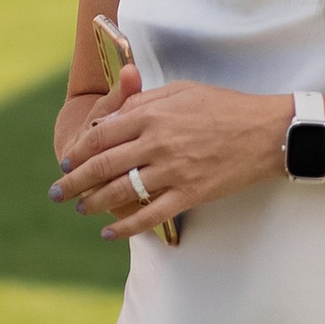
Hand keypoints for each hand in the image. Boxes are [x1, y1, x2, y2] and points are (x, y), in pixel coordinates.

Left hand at [51, 69, 285, 237]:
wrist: (267, 132)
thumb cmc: (224, 106)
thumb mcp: (181, 91)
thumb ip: (143, 101)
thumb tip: (112, 117)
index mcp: (152, 115)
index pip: (101, 136)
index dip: (79, 152)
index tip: (67, 162)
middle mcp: (156, 143)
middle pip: (103, 166)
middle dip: (74, 183)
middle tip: (57, 193)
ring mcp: (172, 171)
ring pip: (120, 193)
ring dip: (94, 204)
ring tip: (82, 209)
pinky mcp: (189, 194)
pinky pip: (149, 215)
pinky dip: (126, 227)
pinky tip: (109, 232)